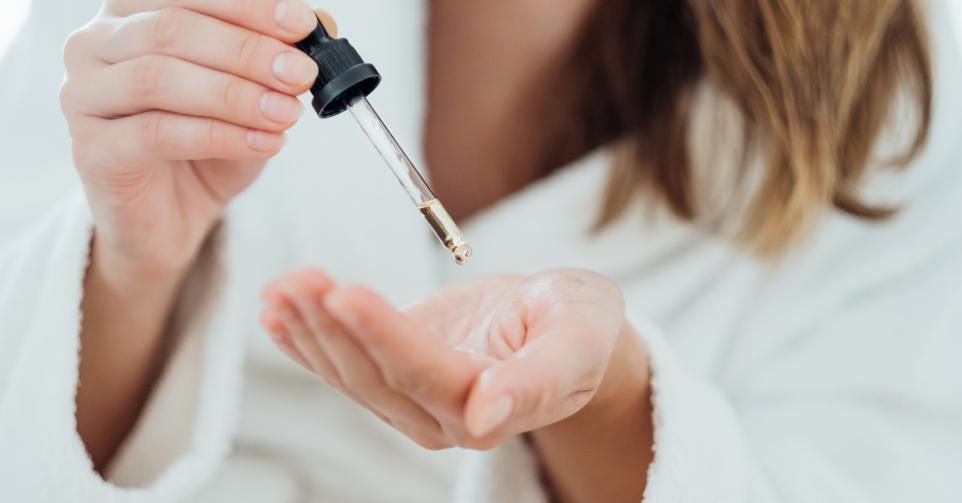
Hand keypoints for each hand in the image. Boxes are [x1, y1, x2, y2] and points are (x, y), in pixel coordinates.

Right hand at [60, 0, 331, 281]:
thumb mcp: (251, 94)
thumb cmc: (205, 147)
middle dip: (247, 51)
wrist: (171, 218)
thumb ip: (276, 55)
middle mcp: (95, 46)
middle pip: (172, 30)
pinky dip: (221, 136)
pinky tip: (266, 142)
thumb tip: (321, 23)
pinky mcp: (92, 151)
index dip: (248, 7)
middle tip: (301, 74)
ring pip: (159, 78)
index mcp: (130, 14)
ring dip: (235, 95)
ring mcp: (84, 97)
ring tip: (287, 114)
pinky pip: (158, 134)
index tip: (303, 25)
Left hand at [259, 268, 647, 449]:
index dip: (382, 335)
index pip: (423, 373)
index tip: (344, 292)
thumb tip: (488, 417)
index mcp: (490, 408)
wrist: (568, 329)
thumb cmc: (582, 328)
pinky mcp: (397, 374)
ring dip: (310, 329)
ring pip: (350, 373)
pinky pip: (344, 364)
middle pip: (374, 375)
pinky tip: (276, 312)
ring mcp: (414, 399)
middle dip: (331, 326)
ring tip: (281, 286)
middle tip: (298, 279)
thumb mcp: (579, 340)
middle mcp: (443, 415)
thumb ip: (540, 378)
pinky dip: (305, 340)